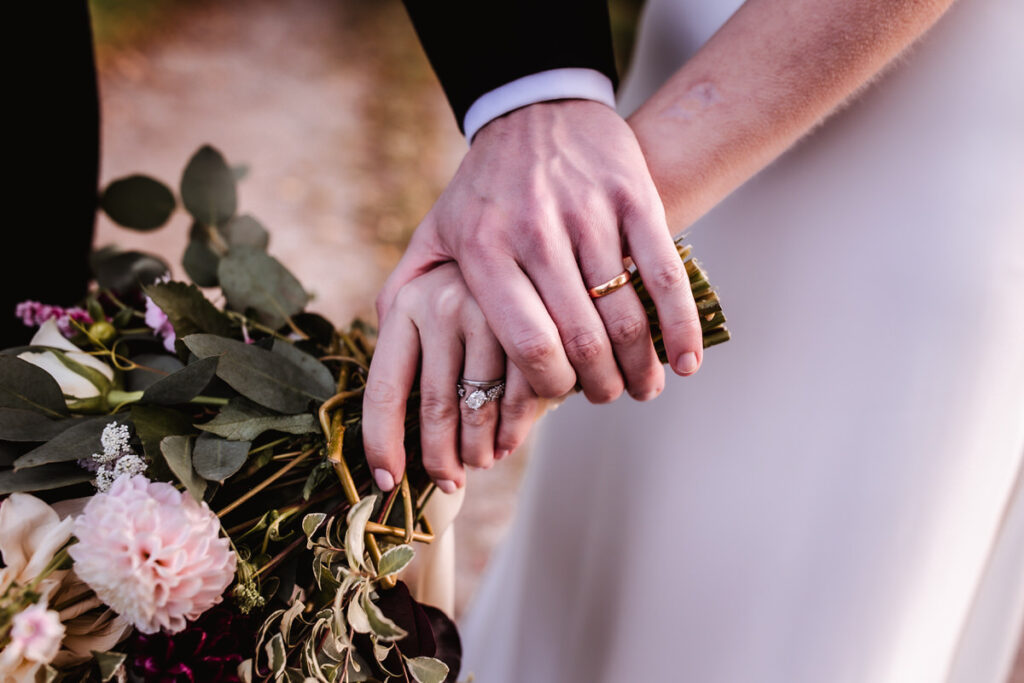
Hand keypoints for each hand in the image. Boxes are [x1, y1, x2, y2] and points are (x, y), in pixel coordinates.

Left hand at [363, 263, 541, 491]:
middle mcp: (442, 304)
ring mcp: (491, 314)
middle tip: (449, 481)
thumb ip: (399, 323)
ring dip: (479, 450)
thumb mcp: (422, 278)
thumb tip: (381, 412)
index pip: (383, 390)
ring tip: (479, 461)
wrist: (528, 211)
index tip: (386, 482)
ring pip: (480, 410)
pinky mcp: (539, 321)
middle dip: (440, 459)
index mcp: (406, 302)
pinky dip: (515, 432)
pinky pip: (522, 398)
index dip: (382, 444)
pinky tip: (508, 443)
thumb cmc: (467, 263)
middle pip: (434, 409)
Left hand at [376, 100, 702, 404]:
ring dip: (641, 365)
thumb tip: (381, 343)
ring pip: (626, 312)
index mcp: (484, 250)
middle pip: (582, 335)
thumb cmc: (482, 188)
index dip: (552, 384)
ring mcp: (589, 212)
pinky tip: (686, 360)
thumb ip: (406, 287)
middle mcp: (536, 231)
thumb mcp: (434, 231)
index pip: (526, 341)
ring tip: (643, 388)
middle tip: (606, 396)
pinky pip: (664, 273)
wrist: (534, 108)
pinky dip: (680, 325)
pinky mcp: (633, 196)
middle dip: (600, 384)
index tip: (560, 397)